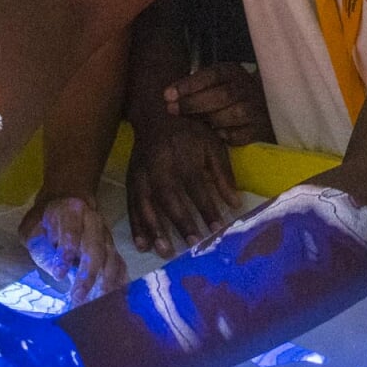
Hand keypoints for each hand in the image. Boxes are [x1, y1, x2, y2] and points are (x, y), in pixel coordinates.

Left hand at [22, 195, 126, 301]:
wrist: (63, 207)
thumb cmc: (44, 223)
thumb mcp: (33, 232)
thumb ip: (42, 250)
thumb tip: (58, 274)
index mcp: (71, 211)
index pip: (71, 231)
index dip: (67, 252)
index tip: (59, 274)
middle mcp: (94, 221)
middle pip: (96, 247)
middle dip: (88, 274)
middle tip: (78, 296)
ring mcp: (106, 235)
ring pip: (111, 258)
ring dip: (106, 282)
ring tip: (97, 302)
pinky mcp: (111, 248)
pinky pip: (120, 265)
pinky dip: (118, 281)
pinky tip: (114, 298)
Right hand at [125, 110, 240, 256]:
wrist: (155, 116)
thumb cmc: (189, 133)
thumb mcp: (212, 145)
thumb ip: (222, 174)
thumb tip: (235, 204)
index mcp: (182, 157)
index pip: (196, 187)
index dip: (207, 208)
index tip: (218, 229)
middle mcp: (159, 167)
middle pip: (169, 197)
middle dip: (180, 223)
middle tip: (192, 245)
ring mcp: (141, 175)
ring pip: (145, 204)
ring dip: (154, 230)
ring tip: (164, 251)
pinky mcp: (130, 182)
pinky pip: (131, 206)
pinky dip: (135, 226)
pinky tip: (142, 245)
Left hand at [165, 63, 271, 146]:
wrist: (261, 108)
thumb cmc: (228, 96)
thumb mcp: (215, 83)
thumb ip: (195, 86)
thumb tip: (168, 96)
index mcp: (233, 72)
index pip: (212, 75)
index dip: (189, 85)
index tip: (168, 94)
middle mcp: (247, 88)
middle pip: (223, 94)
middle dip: (194, 103)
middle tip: (172, 110)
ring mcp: (256, 109)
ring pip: (233, 114)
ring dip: (209, 120)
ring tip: (192, 124)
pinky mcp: (259, 129)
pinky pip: (239, 134)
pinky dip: (224, 136)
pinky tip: (213, 135)